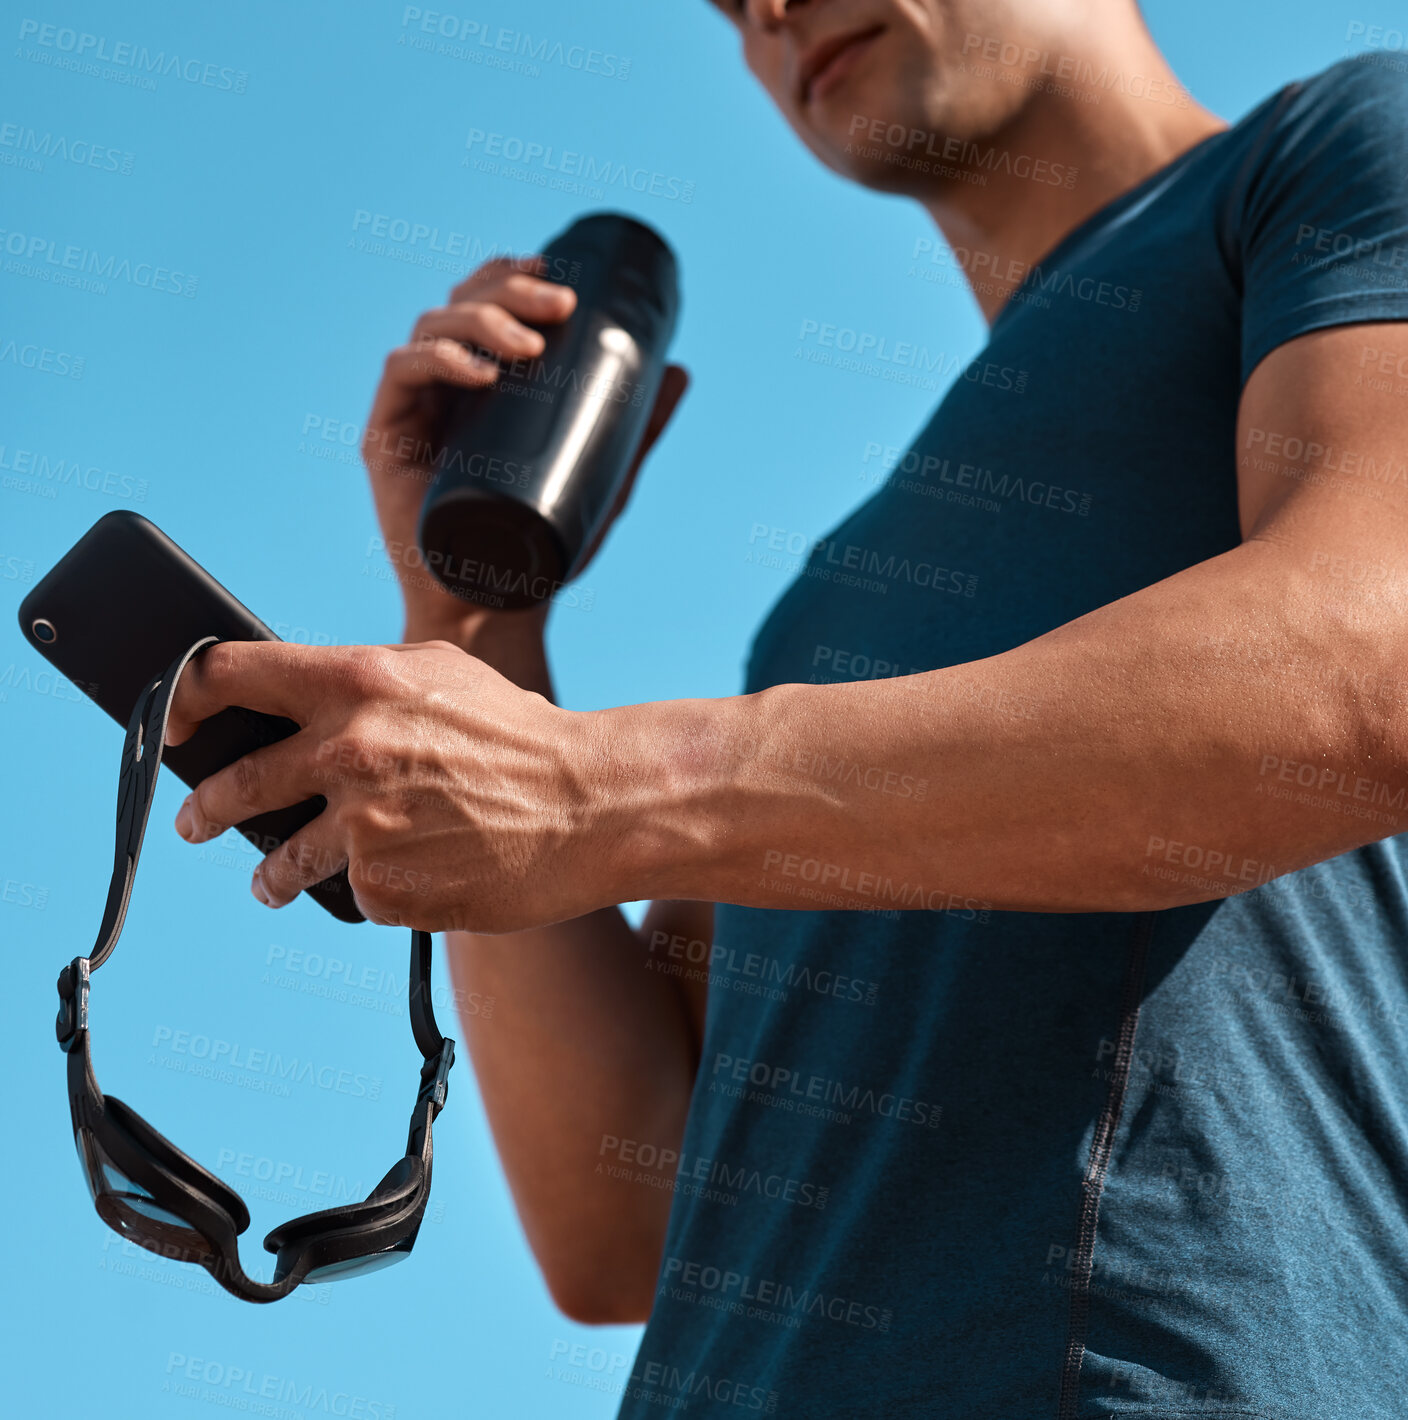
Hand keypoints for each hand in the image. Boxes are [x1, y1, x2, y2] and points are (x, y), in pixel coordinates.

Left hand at [166, 640, 614, 931]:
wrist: (590, 808)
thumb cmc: (522, 734)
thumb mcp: (440, 674)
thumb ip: (361, 681)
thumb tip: (296, 693)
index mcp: (356, 683)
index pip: (228, 677)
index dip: (183, 699)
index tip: (171, 724)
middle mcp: (346, 752)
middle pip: (232, 784)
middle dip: (205, 810)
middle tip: (196, 821)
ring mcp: (362, 827)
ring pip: (278, 860)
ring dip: (270, 873)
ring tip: (272, 882)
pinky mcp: (385, 890)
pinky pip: (350, 892)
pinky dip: (366, 889)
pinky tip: (402, 877)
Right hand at [362, 256, 687, 648]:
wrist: (497, 612)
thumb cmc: (541, 552)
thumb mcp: (602, 482)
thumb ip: (634, 429)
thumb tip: (679, 370)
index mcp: (482, 387)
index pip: (486, 307)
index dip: (513, 277)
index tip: (560, 275)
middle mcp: (442, 389)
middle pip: (461, 306)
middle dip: (508, 291)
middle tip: (560, 304)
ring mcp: (413, 411)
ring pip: (432, 330)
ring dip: (480, 321)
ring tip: (530, 344)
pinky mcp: (385, 440)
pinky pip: (401, 377)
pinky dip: (438, 363)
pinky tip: (479, 373)